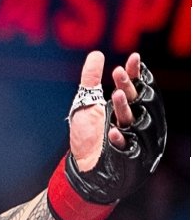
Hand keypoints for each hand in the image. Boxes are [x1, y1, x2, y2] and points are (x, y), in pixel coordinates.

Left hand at [69, 51, 141, 170]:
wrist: (82, 165)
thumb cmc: (87, 134)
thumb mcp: (86, 103)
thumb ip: (90, 80)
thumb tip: (96, 54)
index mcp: (123, 107)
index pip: (134, 87)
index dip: (135, 73)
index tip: (132, 59)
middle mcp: (130, 120)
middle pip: (137, 100)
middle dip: (128, 86)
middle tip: (118, 72)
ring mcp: (129, 137)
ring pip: (134, 120)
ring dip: (125, 107)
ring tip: (115, 94)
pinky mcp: (125, 155)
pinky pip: (127, 147)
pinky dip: (120, 139)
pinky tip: (113, 132)